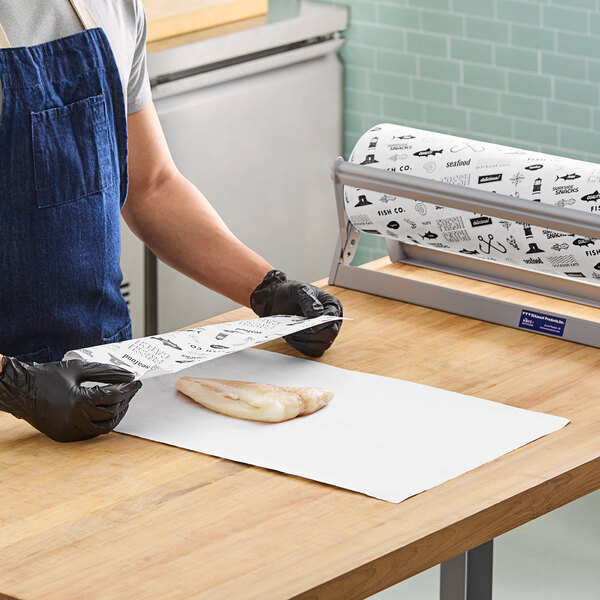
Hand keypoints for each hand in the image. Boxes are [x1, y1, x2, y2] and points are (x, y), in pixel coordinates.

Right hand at [0, 357, 141, 441]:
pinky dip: (100, 423)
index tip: (137, 383)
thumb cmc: (46, 376)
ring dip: (115, 416)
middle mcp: (75, 420)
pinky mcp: (64, 436)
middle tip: (130, 391)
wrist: (19, 391)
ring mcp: (69, 431)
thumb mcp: (78, 369)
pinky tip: (104, 412)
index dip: (129, 389)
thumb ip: (105, 372)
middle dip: (125, 401)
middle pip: (112, 414)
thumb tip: (127, 375)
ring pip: (103, 429)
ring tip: (121, 402)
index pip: (114, 397)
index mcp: (79, 402)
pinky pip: (90, 433)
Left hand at [250, 270, 342, 356]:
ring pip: (321, 345)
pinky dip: (301, 346)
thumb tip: (317, 313)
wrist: (276, 300)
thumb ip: (308, 299)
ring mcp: (322, 333)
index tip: (309, 326)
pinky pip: (311, 351)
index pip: (333, 318)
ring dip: (305, 342)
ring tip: (292, 333)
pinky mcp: (313, 342)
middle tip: (298, 329)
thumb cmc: (290, 293)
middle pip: (330, 334)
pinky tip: (291, 337)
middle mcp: (330, 321)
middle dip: (313, 334)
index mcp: (332, 306)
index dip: (322, 324)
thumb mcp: (299, 290)